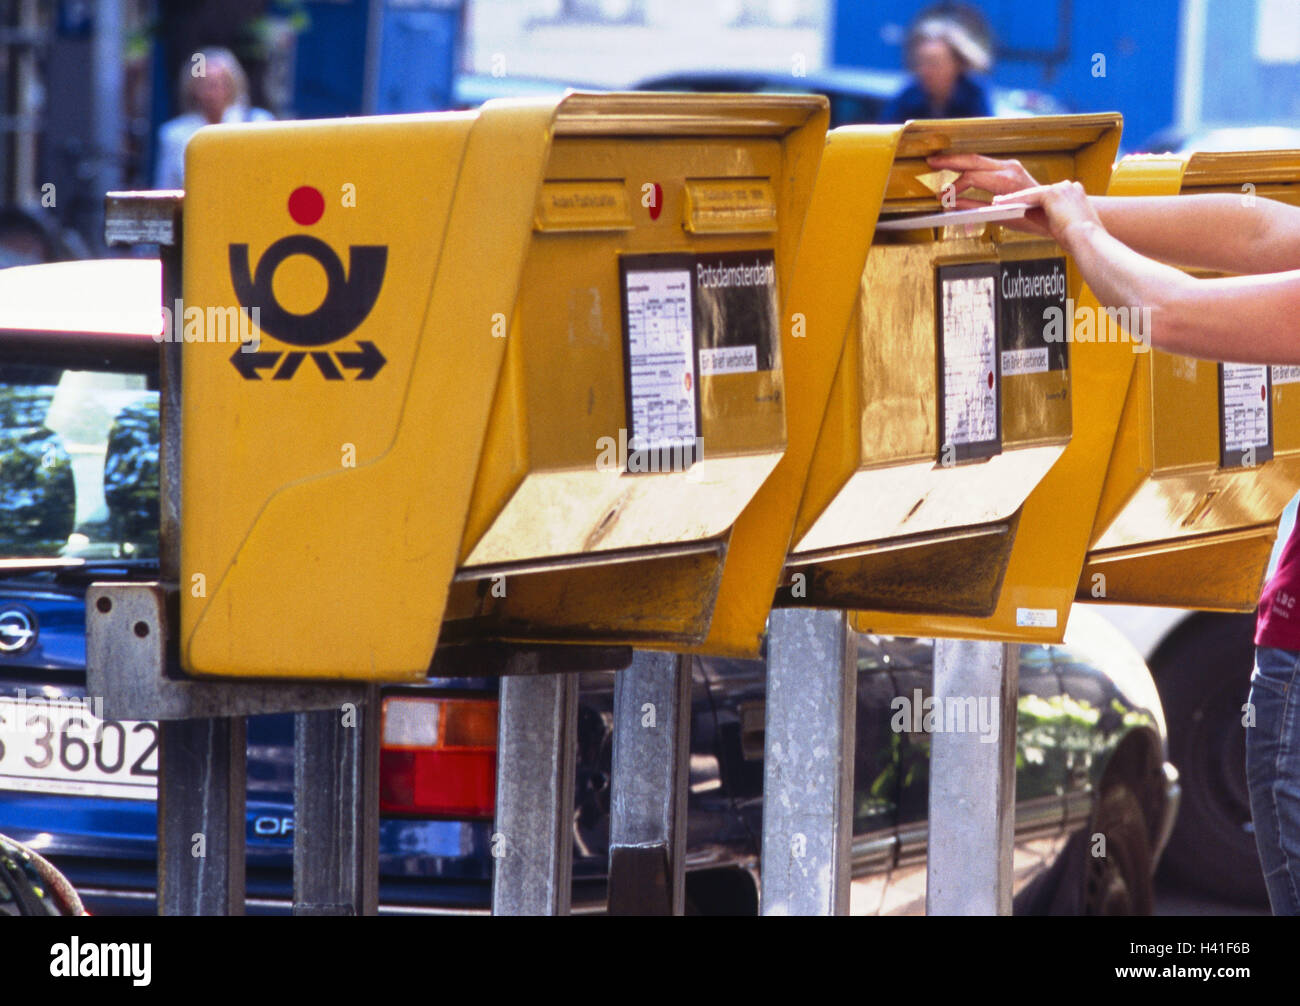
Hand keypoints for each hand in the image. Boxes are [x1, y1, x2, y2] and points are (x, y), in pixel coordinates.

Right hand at [925, 153, 1048, 235]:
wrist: (1051, 211)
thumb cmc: (1030, 217)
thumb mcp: (998, 216)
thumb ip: (973, 208)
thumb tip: (952, 204)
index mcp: (1006, 180)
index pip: (972, 177)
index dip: (954, 187)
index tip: (943, 197)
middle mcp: (1009, 168)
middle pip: (972, 160)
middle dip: (950, 161)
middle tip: (932, 161)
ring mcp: (1010, 165)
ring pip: (978, 158)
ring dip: (958, 161)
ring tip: (941, 163)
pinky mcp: (1010, 166)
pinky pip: (985, 162)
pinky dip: (969, 165)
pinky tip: (958, 167)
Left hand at [995, 180, 1104, 250]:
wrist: (1088, 240)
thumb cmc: (1078, 239)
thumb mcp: (1060, 225)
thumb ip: (1044, 216)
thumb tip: (1026, 210)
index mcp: (1075, 194)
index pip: (1049, 195)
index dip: (1032, 201)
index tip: (1020, 204)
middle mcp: (1069, 187)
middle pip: (1038, 192)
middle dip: (1020, 198)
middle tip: (1002, 201)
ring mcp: (1062, 188)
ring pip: (1031, 192)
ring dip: (1013, 198)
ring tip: (998, 203)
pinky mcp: (1053, 192)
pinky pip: (1028, 195)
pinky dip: (1014, 199)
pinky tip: (1002, 204)